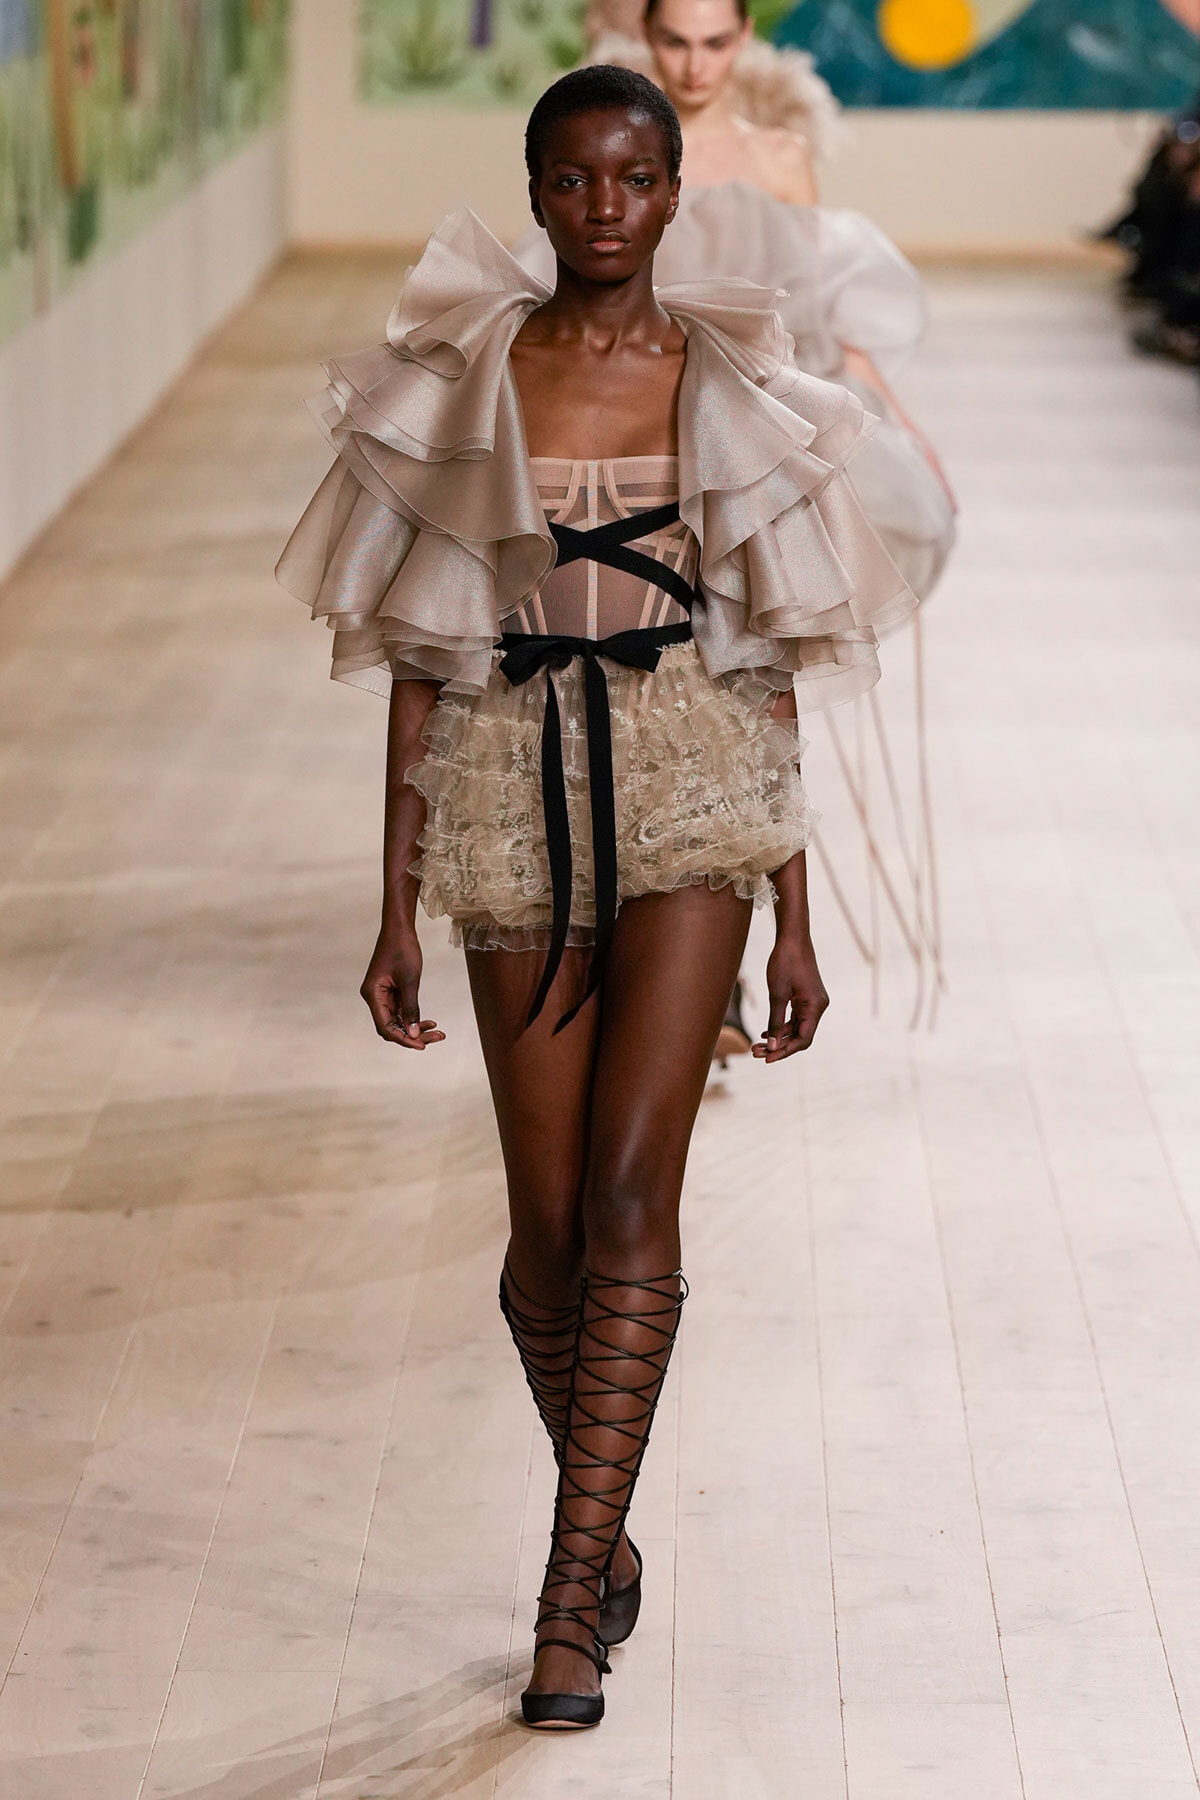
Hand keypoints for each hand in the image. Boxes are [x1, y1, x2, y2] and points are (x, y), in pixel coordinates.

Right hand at [360, 927, 445, 1050]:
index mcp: (372, 995)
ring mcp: (382, 996)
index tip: (421, 1045)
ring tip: (438, 1032)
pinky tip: (430, 1022)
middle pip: (391, 1027)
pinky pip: (401, 1012)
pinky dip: (414, 1018)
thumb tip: (413, 1033)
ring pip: (398, 1021)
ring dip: (416, 1028)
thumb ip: (411, 1008)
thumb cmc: (402, 949)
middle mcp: (374, 998)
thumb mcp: (410, 980)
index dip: (403, 1039)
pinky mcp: (391, 992)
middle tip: (436, 1037)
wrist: (400, 929)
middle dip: (413, 1036)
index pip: (385, 1027)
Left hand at [753, 933, 828, 1061]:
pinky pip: (795, 1018)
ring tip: (756, 1045)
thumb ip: (775, 1021)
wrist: (793, 938)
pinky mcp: (807, 998)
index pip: (803, 1039)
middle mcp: (818, 1007)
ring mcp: (813, 1003)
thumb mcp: (777, 994)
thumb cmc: (785, 962)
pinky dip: (781, 1026)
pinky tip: (765, 1033)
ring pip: (796, 1029)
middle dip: (779, 1046)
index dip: (785, 1051)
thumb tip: (772, 1046)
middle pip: (800, 1037)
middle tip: (756, 1052)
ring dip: (778, 1037)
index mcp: (815, 1007)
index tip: (767, 1058)